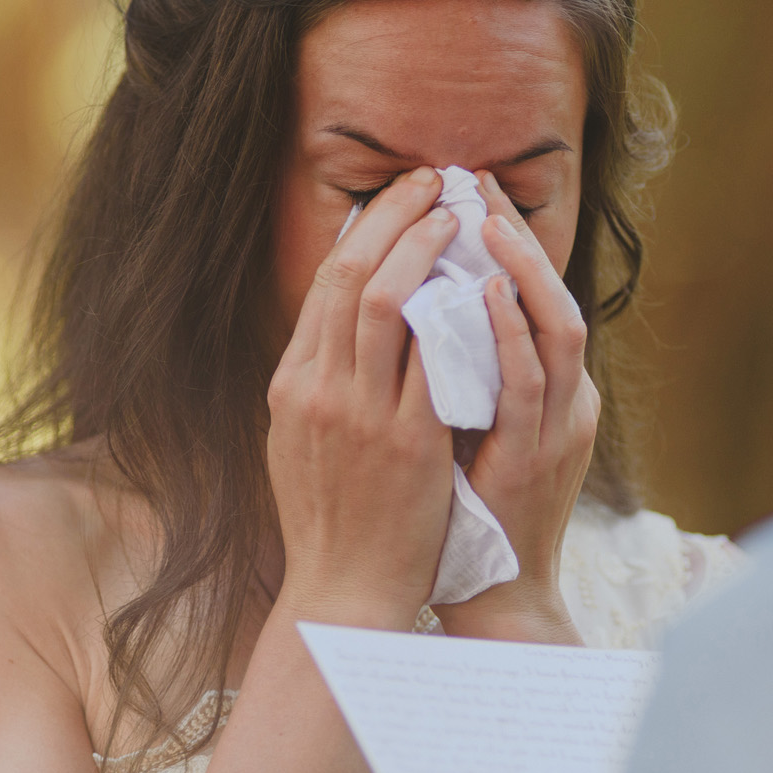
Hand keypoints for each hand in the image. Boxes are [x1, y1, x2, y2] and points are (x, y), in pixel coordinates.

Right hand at [267, 166, 459, 627]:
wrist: (343, 590)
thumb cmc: (327, 517)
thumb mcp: (297, 440)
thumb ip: (316, 381)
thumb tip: (341, 326)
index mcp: (291, 384)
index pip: (324, 285)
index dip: (363, 231)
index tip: (394, 198)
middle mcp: (318, 389)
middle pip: (352, 276)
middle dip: (394, 218)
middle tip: (431, 181)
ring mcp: (361, 414)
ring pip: (387, 303)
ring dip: (424, 249)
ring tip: (457, 216)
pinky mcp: (408, 443)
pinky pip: (433, 360)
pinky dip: (456, 314)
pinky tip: (481, 285)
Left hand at [432, 169, 596, 643]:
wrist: (495, 589)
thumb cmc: (471, 505)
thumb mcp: (469, 423)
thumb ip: (457, 369)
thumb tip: (413, 309)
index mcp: (547, 386)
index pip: (530, 294)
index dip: (505, 240)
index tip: (467, 192)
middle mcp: (565, 396)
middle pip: (553, 294)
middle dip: (518, 236)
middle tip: (479, 184)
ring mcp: (559, 426)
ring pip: (558, 328)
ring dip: (524, 269)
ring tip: (489, 218)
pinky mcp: (539, 455)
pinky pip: (531, 383)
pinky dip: (513, 332)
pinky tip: (491, 292)